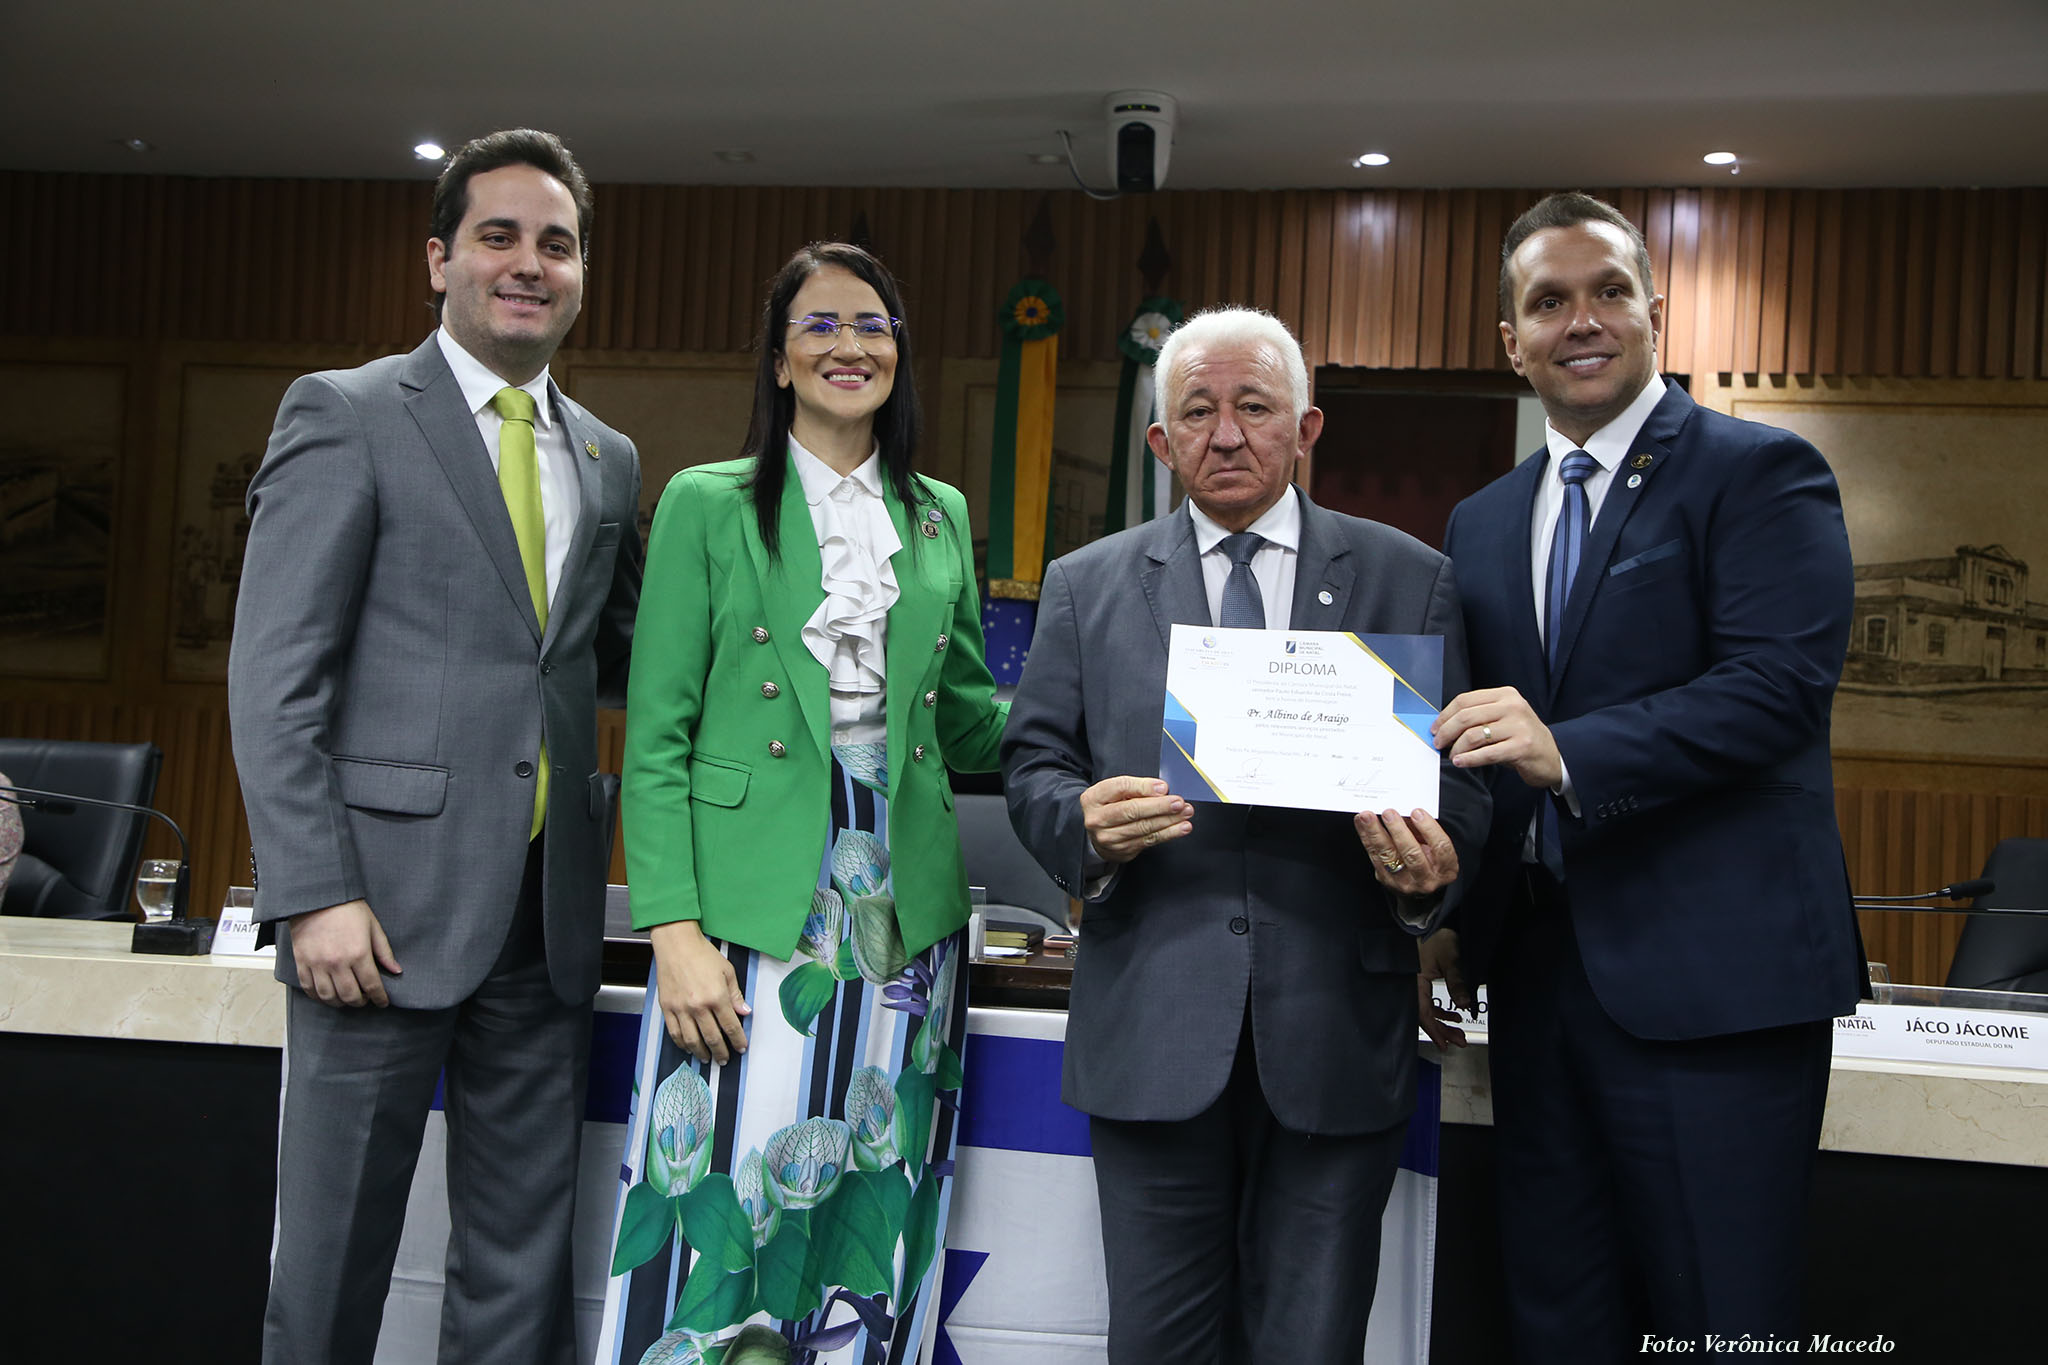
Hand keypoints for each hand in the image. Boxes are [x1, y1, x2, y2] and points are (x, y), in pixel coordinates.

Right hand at [290, 899, 400, 1006]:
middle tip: (365, 999)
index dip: (379, 997)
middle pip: (350, 996)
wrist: (317, 897)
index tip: (382, 1002)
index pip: (372, 985)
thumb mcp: (373, 926)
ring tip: (347, 998)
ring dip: (340, 1003)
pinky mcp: (302, 962)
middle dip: (361, 1002)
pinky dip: (318, 997)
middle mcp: (337, 962)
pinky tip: (327, 994)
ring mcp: (317, 964)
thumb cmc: (347, 908)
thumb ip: (384, 951)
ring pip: (329, 997)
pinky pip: (309, 988)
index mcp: (358, 953)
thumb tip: (396, 970)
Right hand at [649, 920, 751, 1064]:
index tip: (741, 1047)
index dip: (738, 1040)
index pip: (731, 1026)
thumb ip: (735, 995)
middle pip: (712, 1038)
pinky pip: (675, 1033)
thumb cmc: (702, 954)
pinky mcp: (667, 1008)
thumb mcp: (727, 971)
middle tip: (724, 1059)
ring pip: (692, 1040)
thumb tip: (744, 1012)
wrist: (677, 944)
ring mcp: (681, 1009)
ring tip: (707, 1059)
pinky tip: (688, 1047)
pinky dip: (682, 1044)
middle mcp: (698, 1006)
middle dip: (721, 1052)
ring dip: (701, 1053)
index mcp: (717, 997)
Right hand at [1081, 776, 1191, 864]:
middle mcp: (1097, 819)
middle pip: (1132, 810)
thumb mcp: (1115, 792)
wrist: (1098, 832)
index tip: (1164, 787)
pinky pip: (1149, 840)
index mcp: (1093, 798)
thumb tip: (1161, 790)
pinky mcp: (1122, 850)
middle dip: (1159, 806)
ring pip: (1143, 828)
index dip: (1143, 787)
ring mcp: (1109, 838)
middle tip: (1179, 802)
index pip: (1119, 788)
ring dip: (1168, 821)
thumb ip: (1135, 788)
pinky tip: (1181, 828)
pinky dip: (1168, 833)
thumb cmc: (1110, 806)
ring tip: (1185, 813)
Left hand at [1354, 808, 1458, 897]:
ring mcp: (1404, 882)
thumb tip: (1406, 811)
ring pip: (1389, 856)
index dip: (1429, 829)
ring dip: (1376, 833)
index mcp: (1446, 869)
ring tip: (1367, 816)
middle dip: (1398, 831)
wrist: (1419, 891)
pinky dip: (1366, 837)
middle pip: (1412, 854)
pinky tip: (1361, 823)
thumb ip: (1424, 832)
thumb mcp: (1435, 849)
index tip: (1417, 812)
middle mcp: (1426, 879)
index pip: (1441, 847)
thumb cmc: (1431, 861)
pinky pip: (1374, 856)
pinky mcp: (1386, 879)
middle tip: (1388, 812)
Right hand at [1417, 928, 1473, 1050]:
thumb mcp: (1450, 959)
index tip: (1445, 1044)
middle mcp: (1412, 985)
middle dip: (1442, 1030)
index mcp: (1414, 981)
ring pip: (1427, 1010)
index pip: (1423, 1012)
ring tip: (1458, 1030)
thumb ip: (1457, 982)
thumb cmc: (1436, 936)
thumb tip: (1465, 1005)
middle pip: (1424, 1015)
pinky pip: (1427, 1002)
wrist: (1430, 921)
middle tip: (1458, 1041)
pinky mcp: (1420, 980)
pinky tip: (1453, 1014)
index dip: (1434, 1030)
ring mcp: (1415, 984)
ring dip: (1442, 1021)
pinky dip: (1440, 1010)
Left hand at [1435, 686, 1563, 789]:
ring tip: (1453, 755)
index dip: (1445, 715)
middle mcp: (1513, 707)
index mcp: (1505, 695)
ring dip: (1457, 748)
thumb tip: (1444, 725)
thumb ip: (1479, 716)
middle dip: (1446, 731)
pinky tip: (1461, 762)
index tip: (1435, 728)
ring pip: (1473, 735)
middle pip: (1466, 716)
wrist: (1552, 756)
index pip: (1465, 700)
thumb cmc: (1521, 737)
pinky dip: (1469, 759)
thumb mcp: (1503, 718)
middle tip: (1439, 743)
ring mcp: (1518, 726)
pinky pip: (1486, 753)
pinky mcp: (1521, 747)